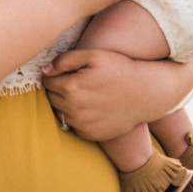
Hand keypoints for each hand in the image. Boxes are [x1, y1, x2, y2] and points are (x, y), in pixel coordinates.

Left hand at [43, 49, 173, 140]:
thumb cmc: (120, 69)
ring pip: (60, 113)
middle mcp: (74, 108)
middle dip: (58, 90)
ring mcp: (82, 124)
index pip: (46, 82)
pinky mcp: (90, 135)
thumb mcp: (94, 56)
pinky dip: (77, 118)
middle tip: (75, 83)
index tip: (65, 73)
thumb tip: (45, 71)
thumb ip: (64, 60)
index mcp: (71, 87)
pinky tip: (90, 108)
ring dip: (65, 104)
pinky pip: (73, 126)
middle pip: (51, 98)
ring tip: (83, 95)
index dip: (54, 75)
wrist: (147, 93)